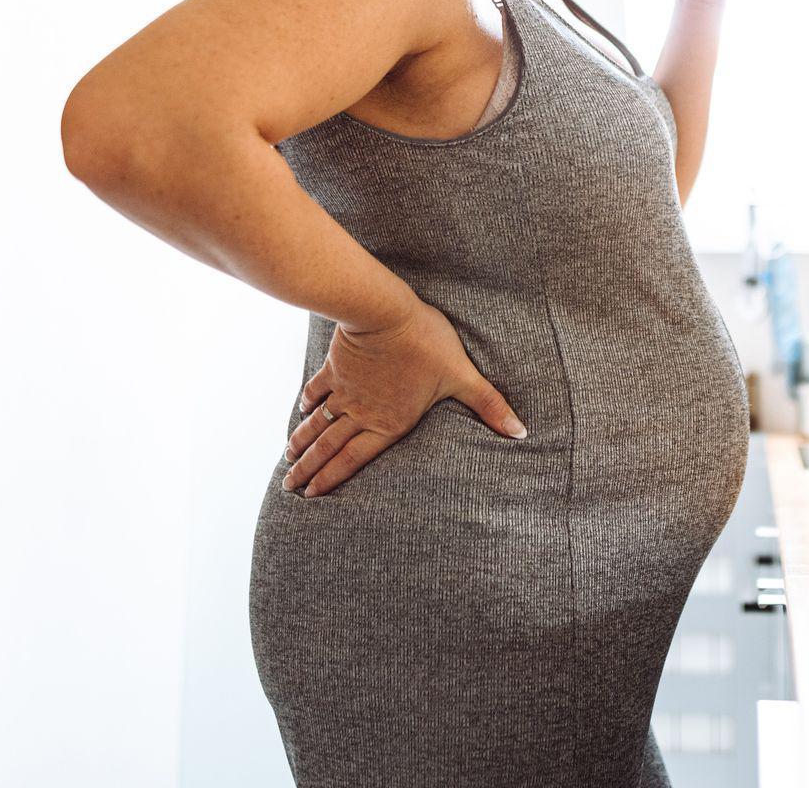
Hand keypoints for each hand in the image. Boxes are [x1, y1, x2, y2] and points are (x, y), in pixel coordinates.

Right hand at [284, 299, 525, 496]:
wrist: (384, 311)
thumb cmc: (426, 344)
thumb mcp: (462, 377)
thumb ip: (489, 406)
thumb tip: (521, 432)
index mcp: (390, 423)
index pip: (356, 460)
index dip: (334, 480)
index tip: (313, 496)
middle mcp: (362, 413)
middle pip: (330, 448)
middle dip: (309, 470)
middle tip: (289, 488)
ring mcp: (345, 390)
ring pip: (319, 423)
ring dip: (302, 443)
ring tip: (287, 461)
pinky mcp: (336, 367)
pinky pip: (317, 390)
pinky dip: (308, 403)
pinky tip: (302, 412)